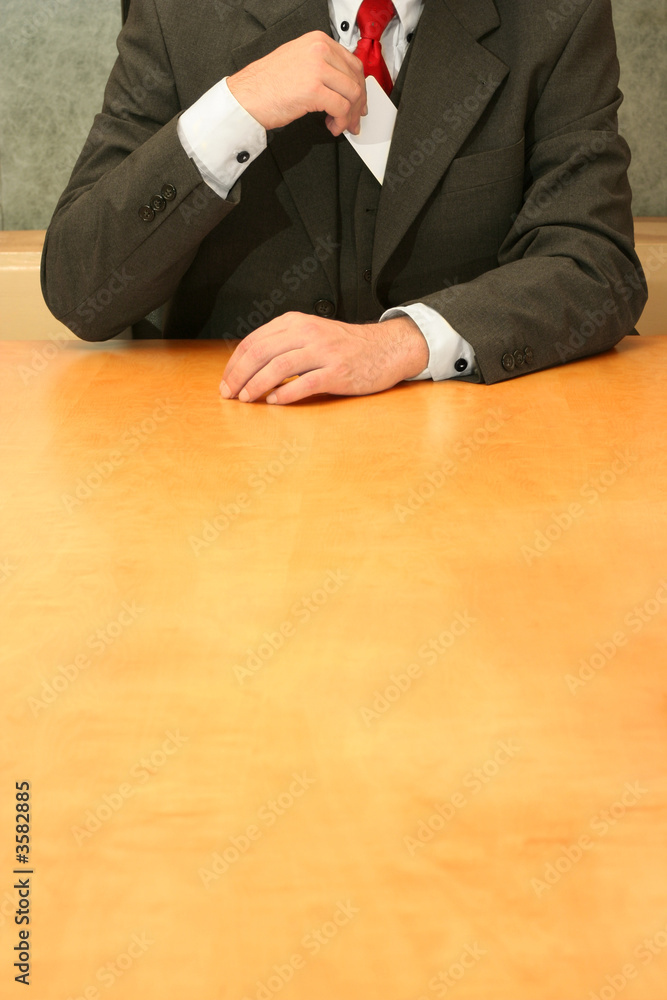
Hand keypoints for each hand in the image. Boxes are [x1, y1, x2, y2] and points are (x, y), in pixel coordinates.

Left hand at [219, 314, 429, 404]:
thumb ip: (283, 343)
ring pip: (278, 367)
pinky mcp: (337, 372)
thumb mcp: (311, 333)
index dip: (234, 363)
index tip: (226, 381)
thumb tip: (248, 366)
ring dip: (256, 386)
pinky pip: (304, 384)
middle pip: (260, 353)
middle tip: (229, 394)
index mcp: (296, 322)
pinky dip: (284, 394)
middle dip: (239, 376)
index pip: (254, 341)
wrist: (385, 349)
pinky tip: (274, 402)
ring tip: (246, 399)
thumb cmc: (345, 347)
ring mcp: (323, 352)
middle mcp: (307, 333)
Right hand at [227, 31, 367, 136]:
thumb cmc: (266, 84)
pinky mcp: (314, 89)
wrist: (246, 96)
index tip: (359, 101)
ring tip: (340, 125)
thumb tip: (342, 84)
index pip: (352, 63)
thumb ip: (322, 66)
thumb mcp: (298, 62)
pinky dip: (340, 122)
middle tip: (354, 119)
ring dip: (349, 115)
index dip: (360, 86)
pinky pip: (341, 108)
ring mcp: (317, 68)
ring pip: (352, 94)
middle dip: (358, 104)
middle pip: (355, 79)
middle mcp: (319, 50)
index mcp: (317, 41)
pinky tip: (332, 127)